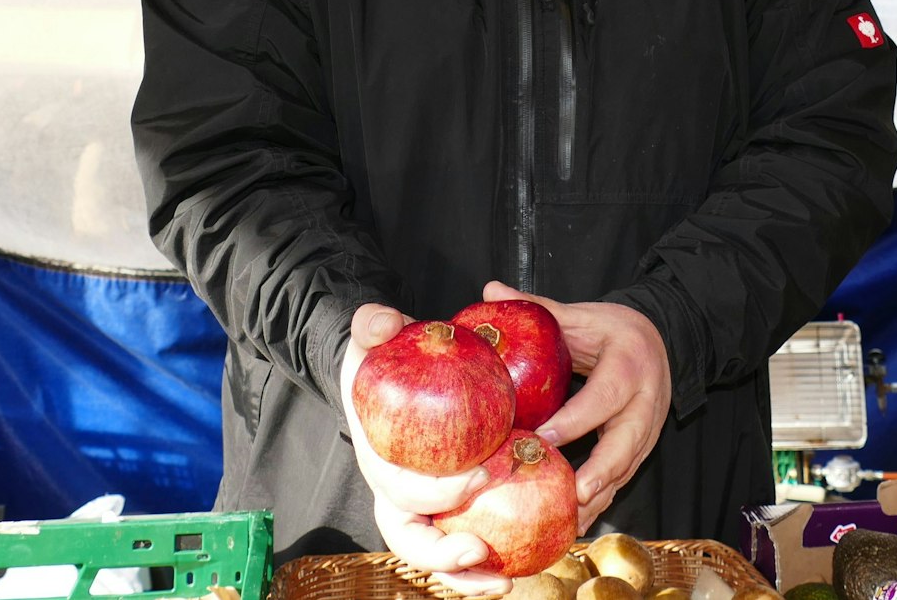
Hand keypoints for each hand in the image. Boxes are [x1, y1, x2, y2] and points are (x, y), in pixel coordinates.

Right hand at [339, 303, 508, 595]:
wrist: (393, 375)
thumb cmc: (387, 358)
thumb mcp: (377, 334)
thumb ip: (374, 323)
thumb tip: (381, 322)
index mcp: (379, 460)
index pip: (399, 489)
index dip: (436, 491)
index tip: (478, 477)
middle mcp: (395, 494)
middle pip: (410, 540)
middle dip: (443, 555)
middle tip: (481, 549)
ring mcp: (422, 509)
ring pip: (436, 558)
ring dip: (467, 579)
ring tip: (505, 582)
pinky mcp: (448, 512)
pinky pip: (465, 545)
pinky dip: (486, 565)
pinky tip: (522, 565)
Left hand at [481, 281, 671, 534]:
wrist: (663, 339)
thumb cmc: (612, 330)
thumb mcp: (581, 315)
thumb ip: (539, 308)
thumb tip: (490, 292)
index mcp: (628, 365)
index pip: (603, 396)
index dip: (577, 420)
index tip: (545, 438)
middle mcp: (645, 401)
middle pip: (627, 442)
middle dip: (602, 471)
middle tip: (574, 494)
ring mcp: (649, 428)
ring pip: (628, 467)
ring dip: (603, 495)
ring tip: (572, 520)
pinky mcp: (644, 446)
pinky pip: (626, 477)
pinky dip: (604, 500)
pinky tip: (578, 521)